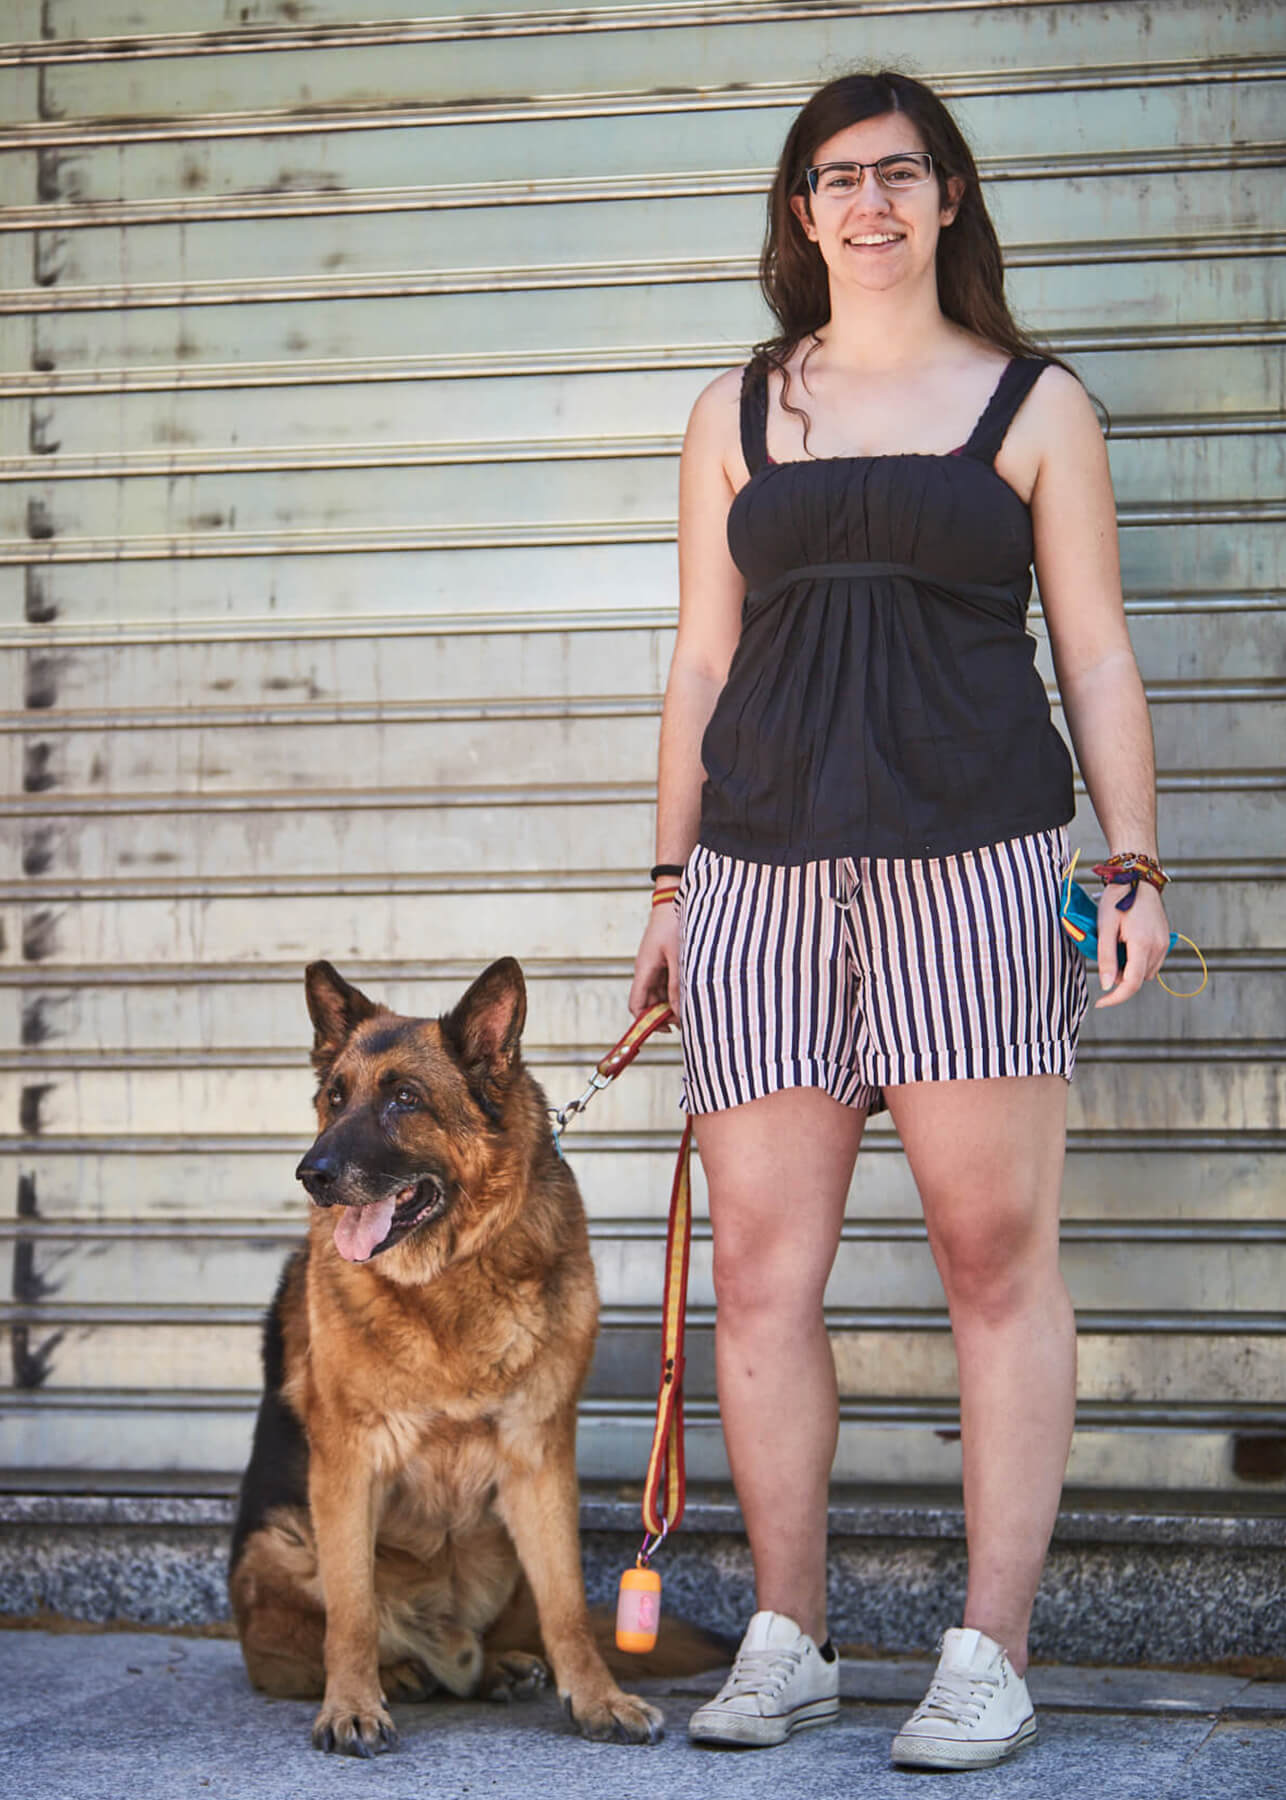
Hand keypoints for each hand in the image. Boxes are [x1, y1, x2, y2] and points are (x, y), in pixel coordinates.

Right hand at [629, 902, 679, 1020]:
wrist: (673, 900)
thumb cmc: (674, 925)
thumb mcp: (678, 958)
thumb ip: (677, 986)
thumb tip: (678, 1013)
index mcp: (644, 970)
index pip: (636, 1005)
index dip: (646, 1022)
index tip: (666, 1029)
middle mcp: (645, 971)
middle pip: (648, 1003)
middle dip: (663, 1015)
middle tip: (686, 1020)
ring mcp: (653, 966)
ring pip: (657, 994)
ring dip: (670, 1003)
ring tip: (691, 1008)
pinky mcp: (662, 961)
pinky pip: (664, 983)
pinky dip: (674, 991)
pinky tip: (689, 993)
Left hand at [1094, 879, 1170, 1008]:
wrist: (1138, 877)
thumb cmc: (1118, 898)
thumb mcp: (1105, 927)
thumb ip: (1106, 957)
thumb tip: (1107, 985)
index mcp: (1143, 945)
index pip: (1133, 984)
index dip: (1116, 998)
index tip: (1101, 1003)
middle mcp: (1159, 947)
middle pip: (1139, 979)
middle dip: (1120, 977)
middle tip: (1105, 955)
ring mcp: (1164, 943)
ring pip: (1145, 971)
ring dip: (1129, 968)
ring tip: (1116, 944)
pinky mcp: (1165, 939)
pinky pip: (1150, 961)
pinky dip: (1137, 959)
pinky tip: (1126, 942)